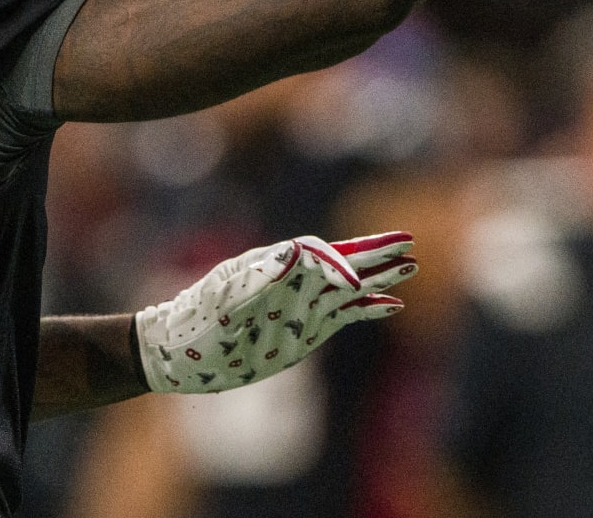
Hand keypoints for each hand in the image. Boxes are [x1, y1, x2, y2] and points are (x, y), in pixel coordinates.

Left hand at [134, 231, 413, 393]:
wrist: (182, 351)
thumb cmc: (198, 321)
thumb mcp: (223, 299)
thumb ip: (259, 277)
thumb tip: (293, 253)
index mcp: (273, 266)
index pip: (317, 255)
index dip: (339, 264)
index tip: (355, 284)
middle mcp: (293, 281)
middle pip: (341, 260)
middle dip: (373, 252)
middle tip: (408, 241)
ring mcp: (302, 304)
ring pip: (349, 286)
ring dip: (379, 277)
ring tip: (411, 266)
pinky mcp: (307, 328)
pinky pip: (345, 314)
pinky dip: (369, 309)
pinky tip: (392, 304)